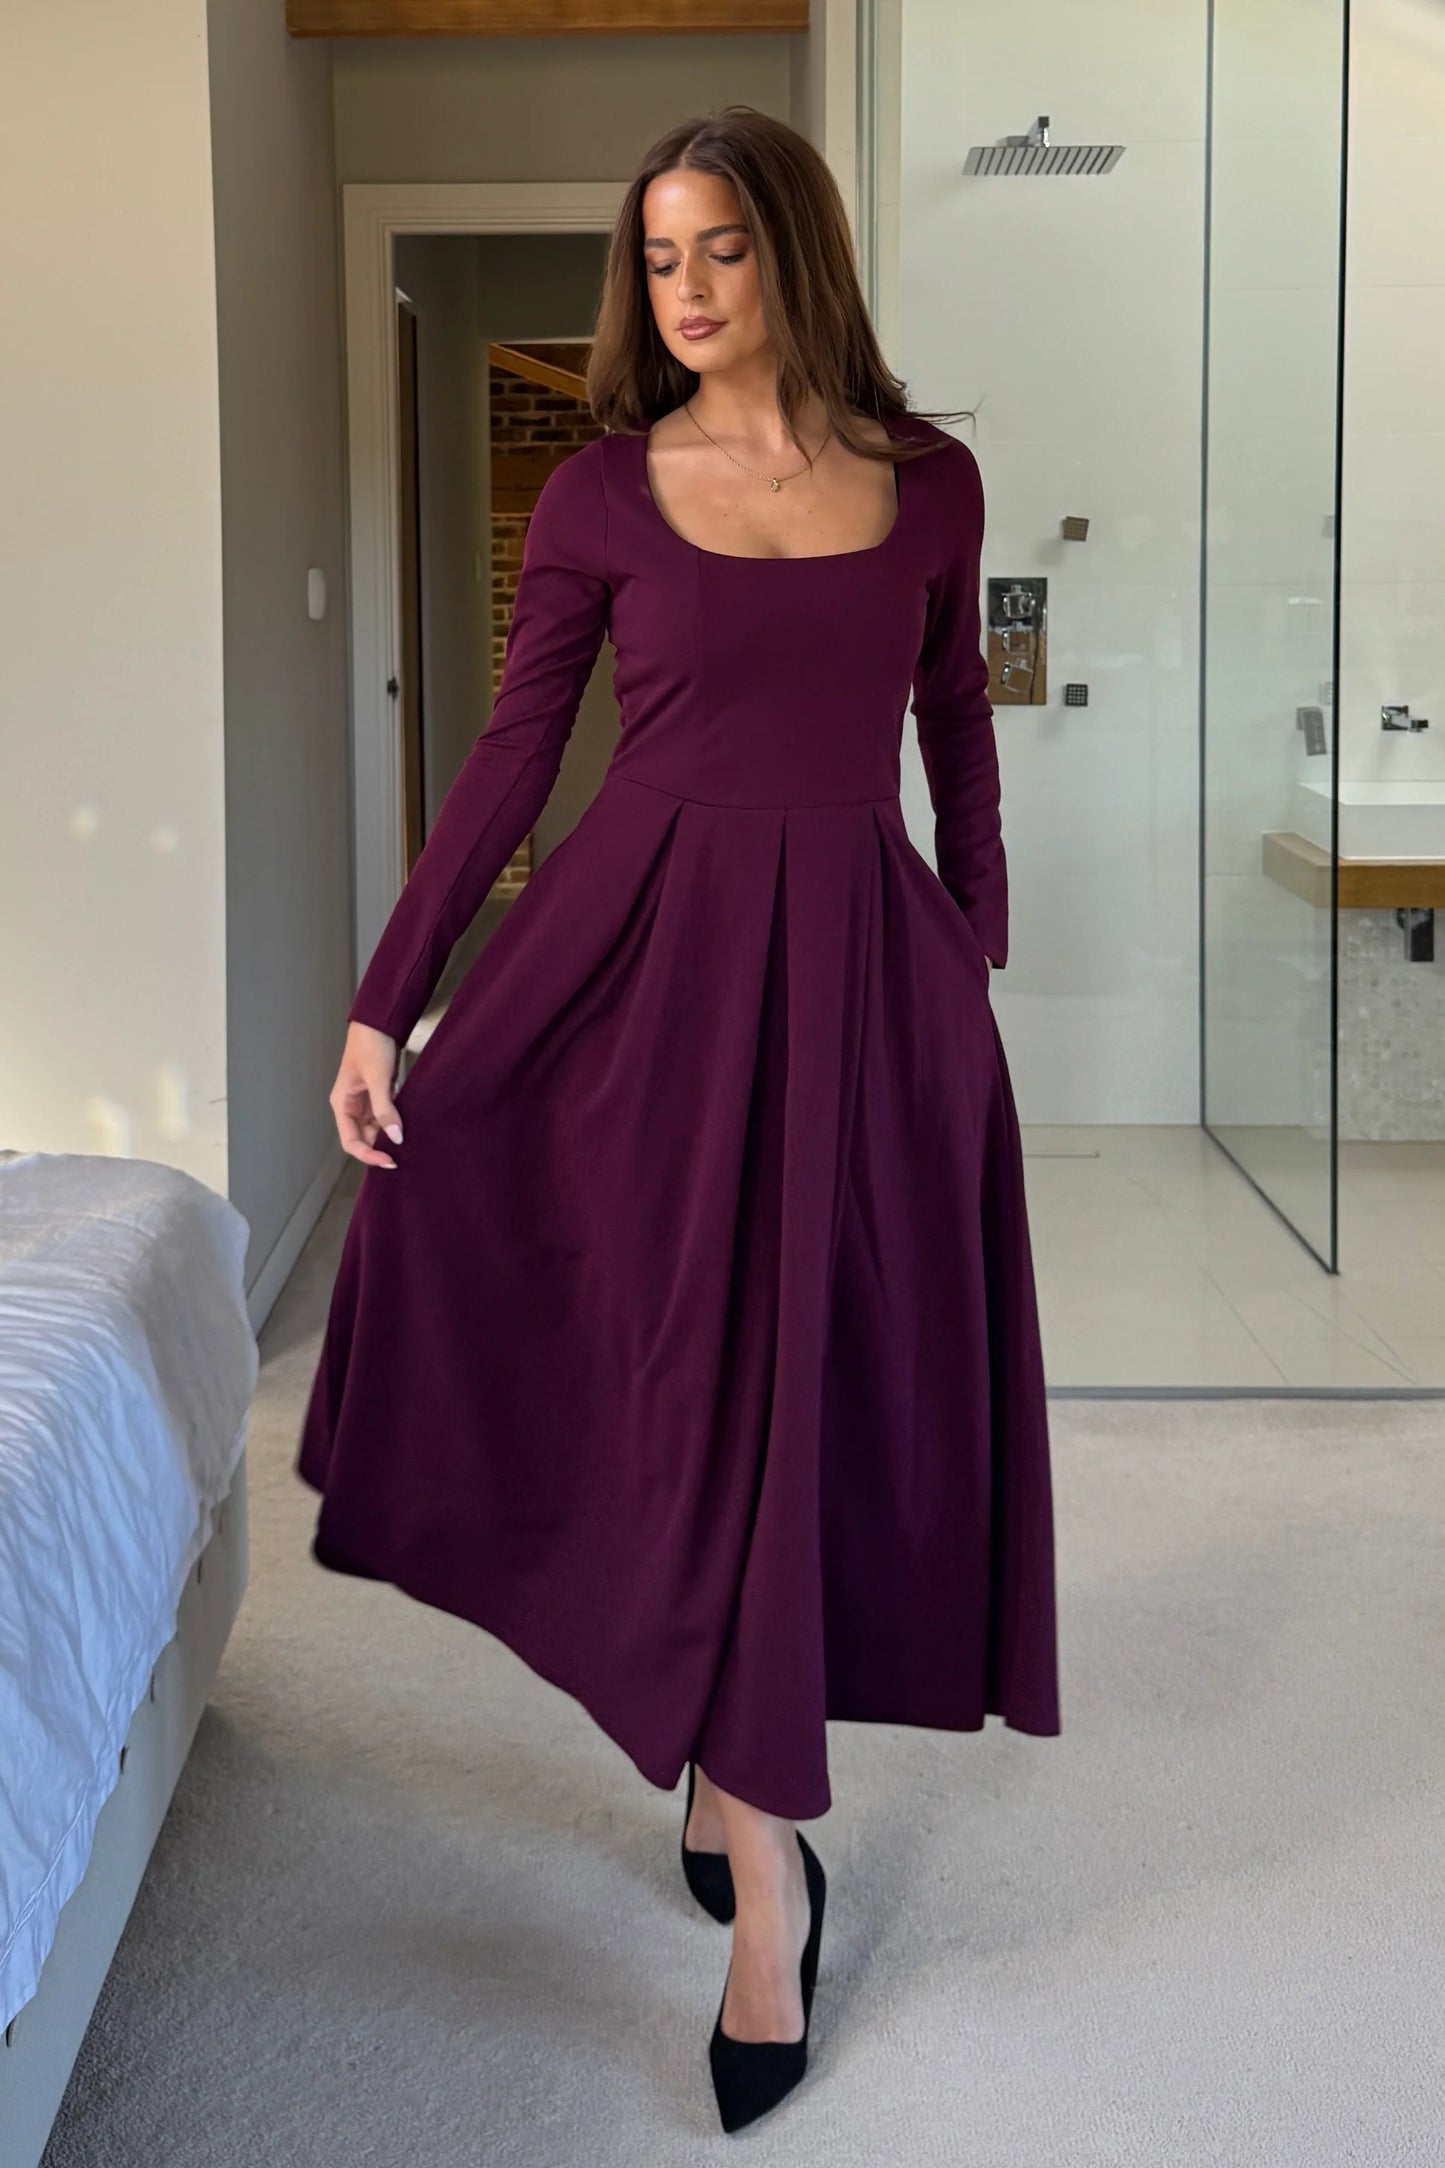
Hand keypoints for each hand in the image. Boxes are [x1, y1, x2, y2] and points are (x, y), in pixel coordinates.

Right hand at [330, 1022, 403, 1167]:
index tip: (390, 1160)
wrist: (379, 1022)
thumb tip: (395, 1137)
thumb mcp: (378, 1078)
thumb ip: (385, 1109)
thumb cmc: (370, 1045)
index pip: (351, 1142)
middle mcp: (351, 1107)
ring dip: (391, 1134)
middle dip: (383, 1146)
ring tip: (411, 1141)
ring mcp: (366, 1102)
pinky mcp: (379, 1095)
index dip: (368, 1155)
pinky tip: (411, 1125)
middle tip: (406, 1154)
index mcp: (342, 1104)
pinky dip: (397, 1121)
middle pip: (365, 1138)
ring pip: (377, 1129)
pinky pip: (387, 1116)